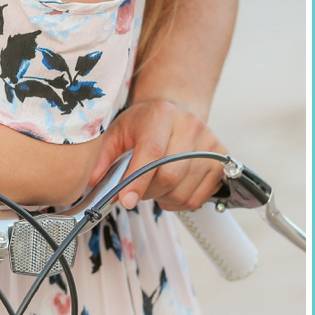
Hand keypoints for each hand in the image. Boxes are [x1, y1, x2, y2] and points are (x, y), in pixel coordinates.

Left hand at [89, 100, 226, 211]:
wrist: (175, 111)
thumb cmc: (141, 125)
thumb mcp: (115, 133)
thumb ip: (101, 157)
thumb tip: (92, 182)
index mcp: (161, 115)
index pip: (153, 153)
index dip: (138, 180)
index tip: (125, 200)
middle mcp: (191, 126)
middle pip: (169, 176)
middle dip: (146, 192)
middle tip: (134, 189)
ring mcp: (210, 144)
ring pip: (183, 191)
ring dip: (162, 198)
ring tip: (152, 185)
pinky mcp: (222, 160)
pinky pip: (198, 198)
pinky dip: (179, 202)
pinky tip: (169, 189)